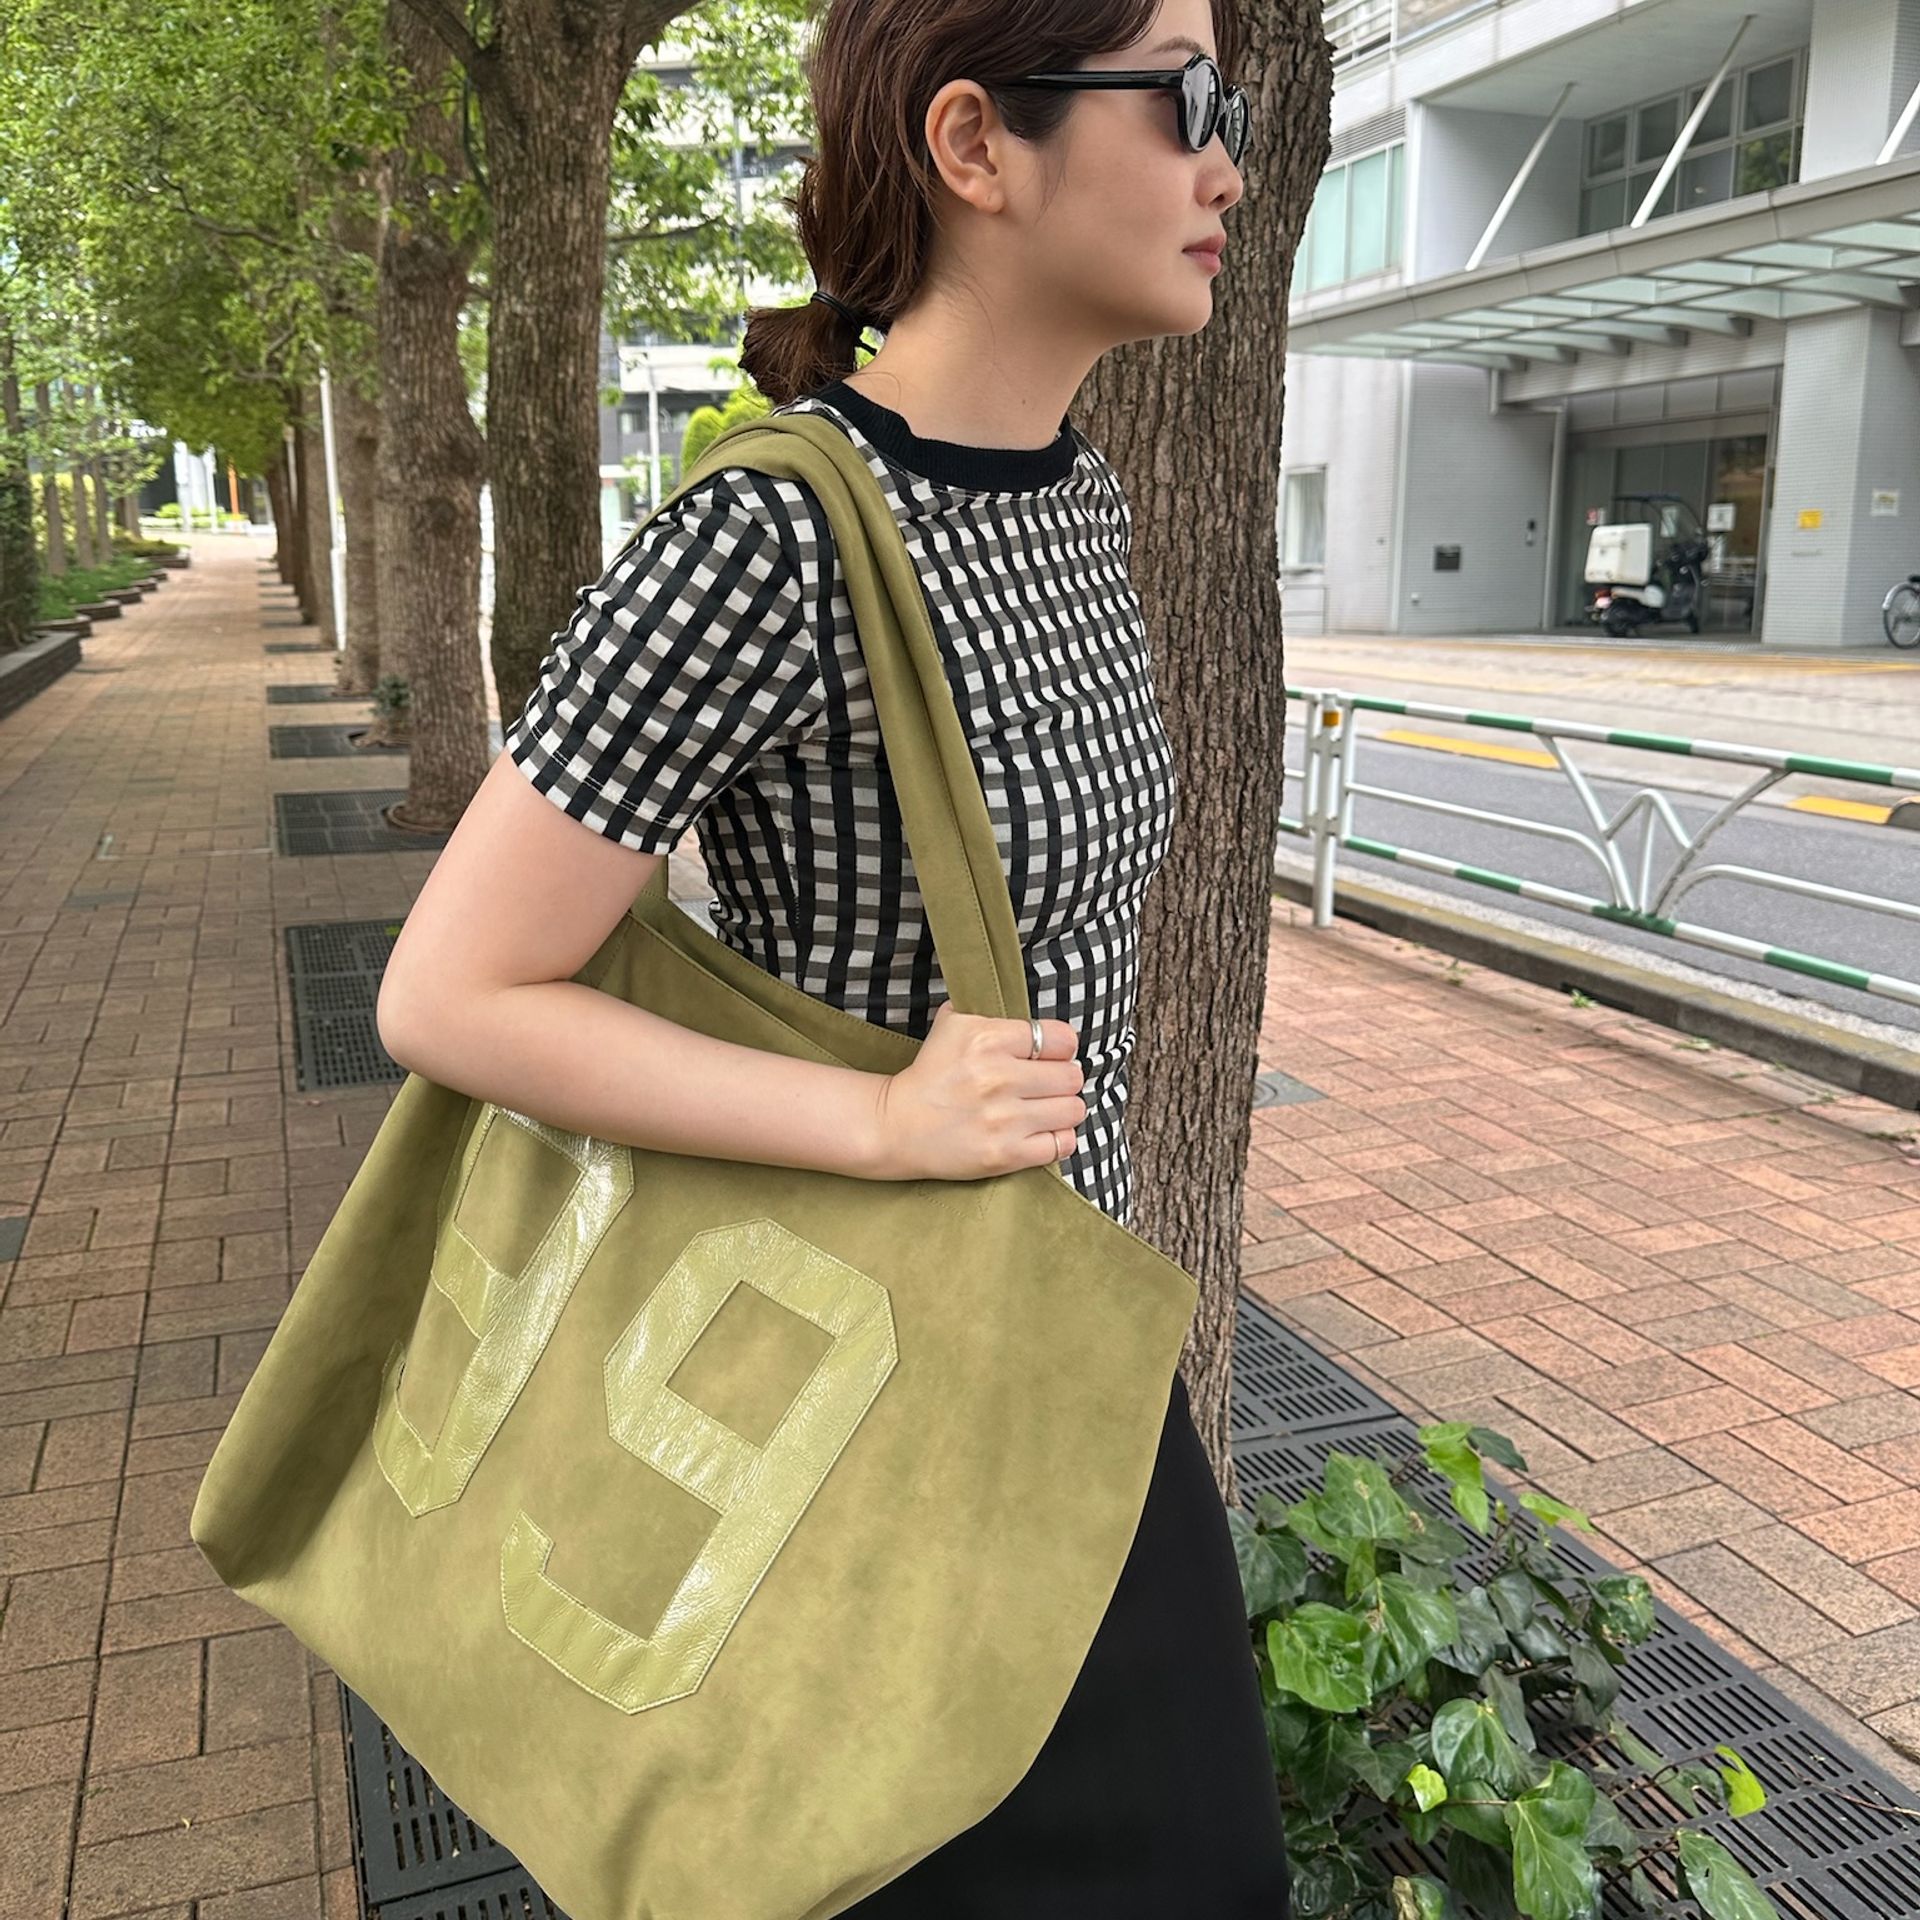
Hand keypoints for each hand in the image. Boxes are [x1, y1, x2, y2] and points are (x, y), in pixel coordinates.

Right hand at [866, 1001, 1085, 1181]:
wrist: (896, 1124)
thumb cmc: (931, 1073)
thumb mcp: (952, 1024)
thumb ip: (990, 1010)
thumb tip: (1028, 1013)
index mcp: (988, 1039)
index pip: (1062, 1040)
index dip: (1060, 1047)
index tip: (1048, 1056)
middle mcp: (999, 1078)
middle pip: (1072, 1076)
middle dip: (1063, 1079)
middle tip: (1047, 1084)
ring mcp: (1003, 1120)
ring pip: (1073, 1110)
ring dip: (1064, 1108)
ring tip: (1046, 1108)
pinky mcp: (1004, 1154)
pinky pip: (1061, 1144)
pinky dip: (1059, 1138)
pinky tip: (1043, 1131)